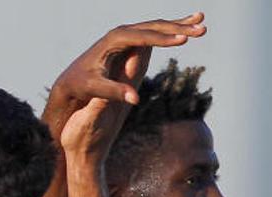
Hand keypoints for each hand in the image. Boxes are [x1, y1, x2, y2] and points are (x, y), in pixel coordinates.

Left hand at [43, 13, 205, 135]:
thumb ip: (114, 92)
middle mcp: (120, 33)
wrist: (70, 81)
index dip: (163, 39)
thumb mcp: (96, 89)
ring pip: (156, 27)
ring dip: (179, 26)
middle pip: (153, 27)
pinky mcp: (129, 42)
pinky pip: (153, 33)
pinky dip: (170, 30)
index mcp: (113, 41)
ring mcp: (125, 35)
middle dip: (178, 29)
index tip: (183, 40)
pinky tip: (186, 27)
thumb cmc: (81, 86)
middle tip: (201, 30)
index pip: (143, 37)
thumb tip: (135, 99)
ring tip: (201, 23)